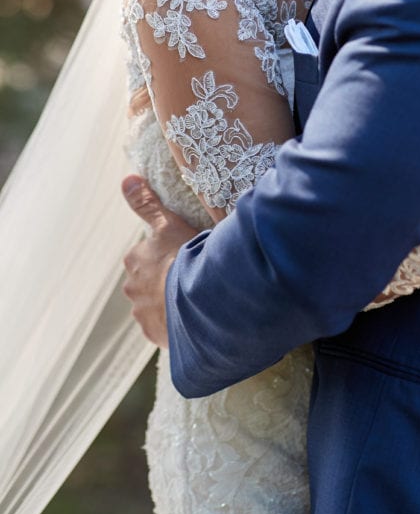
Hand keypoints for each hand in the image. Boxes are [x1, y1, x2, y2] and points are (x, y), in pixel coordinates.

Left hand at [121, 175, 200, 346]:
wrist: (198, 299)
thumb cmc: (184, 256)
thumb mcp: (167, 223)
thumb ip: (147, 203)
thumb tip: (126, 178)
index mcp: (135, 260)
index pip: (146, 256)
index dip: (166, 255)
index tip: (184, 256)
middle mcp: (132, 289)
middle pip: (148, 282)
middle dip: (164, 281)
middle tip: (190, 277)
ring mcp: (143, 314)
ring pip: (156, 305)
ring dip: (170, 303)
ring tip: (195, 299)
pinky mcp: (155, 335)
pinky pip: (165, 328)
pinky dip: (176, 323)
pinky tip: (193, 317)